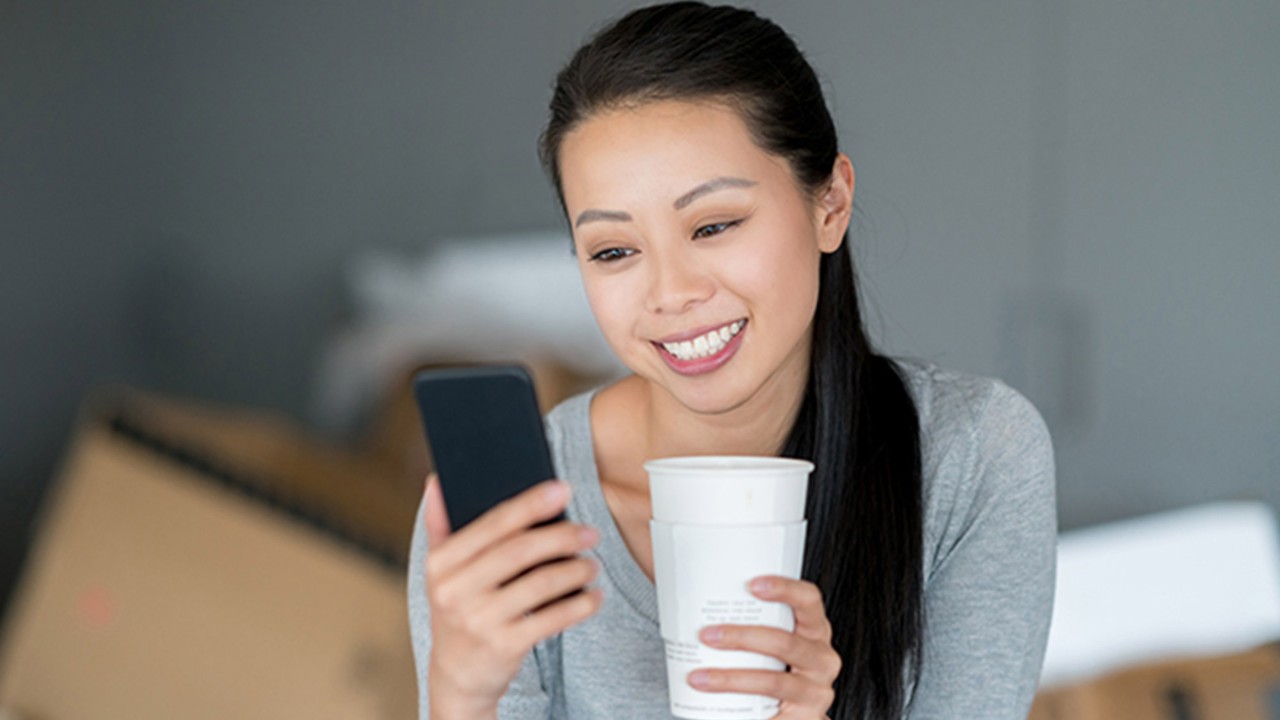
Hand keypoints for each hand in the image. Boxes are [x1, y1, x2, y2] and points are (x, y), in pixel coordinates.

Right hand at [422, 473, 603, 717]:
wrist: (457, 675)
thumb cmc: (457, 610)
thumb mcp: (440, 571)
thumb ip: (440, 525)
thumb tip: (436, 481)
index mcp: (441, 563)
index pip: (492, 523)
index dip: (531, 503)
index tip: (563, 489)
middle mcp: (455, 591)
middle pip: (520, 550)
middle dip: (562, 536)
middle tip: (590, 531)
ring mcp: (479, 620)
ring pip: (541, 583)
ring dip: (575, 570)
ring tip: (592, 563)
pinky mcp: (503, 646)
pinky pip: (551, 618)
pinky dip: (580, 605)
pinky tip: (594, 596)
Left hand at [689, 576, 839, 719]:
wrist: (797, 716)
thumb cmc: (780, 669)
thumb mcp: (777, 644)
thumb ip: (756, 625)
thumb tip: (702, 607)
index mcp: (815, 631)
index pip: (809, 600)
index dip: (785, 589)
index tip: (752, 584)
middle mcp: (822, 659)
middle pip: (784, 642)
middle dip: (741, 637)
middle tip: (707, 635)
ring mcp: (815, 692)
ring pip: (772, 681)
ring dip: (730, 678)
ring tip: (699, 677)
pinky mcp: (804, 719)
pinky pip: (769, 714)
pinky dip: (740, 709)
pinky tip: (714, 707)